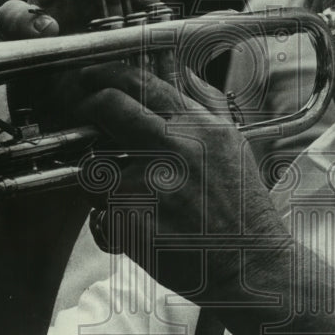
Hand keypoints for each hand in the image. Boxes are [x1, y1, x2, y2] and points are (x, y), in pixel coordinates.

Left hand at [74, 62, 291, 296]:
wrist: (252, 265)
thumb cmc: (242, 208)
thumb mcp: (232, 144)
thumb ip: (202, 105)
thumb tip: (176, 69)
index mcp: (199, 125)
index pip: (140, 81)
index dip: (104, 76)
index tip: (90, 81)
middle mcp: (175, 148)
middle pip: (107, 106)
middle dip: (86, 109)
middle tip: (81, 118)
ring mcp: (150, 185)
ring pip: (94, 168)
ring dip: (100, 183)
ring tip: (131, 201)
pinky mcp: (132, 222)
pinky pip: (98, 215)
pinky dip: (110, 226)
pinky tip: (139, 232)